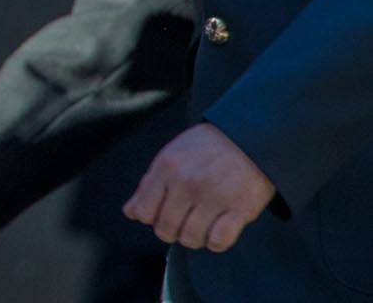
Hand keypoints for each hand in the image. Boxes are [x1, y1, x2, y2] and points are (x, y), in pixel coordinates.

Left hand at [124, 123, 274, 252]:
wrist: (250, 138)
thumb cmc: (208, 147)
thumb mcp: (171, 155)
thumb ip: (149, 184)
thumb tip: (130, 211)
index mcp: (167, 168)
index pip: (143, 211)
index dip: (150, 218)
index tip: (159, 215)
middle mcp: (187, 183)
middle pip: (166, 228)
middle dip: (171, 232)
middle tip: (181, 223)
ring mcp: (213, 198)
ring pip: (191, 238)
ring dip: (194, 238)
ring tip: (200, 227)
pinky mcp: (239, 210)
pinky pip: (219, 241)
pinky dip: (216, 242)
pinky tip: (217, 231)